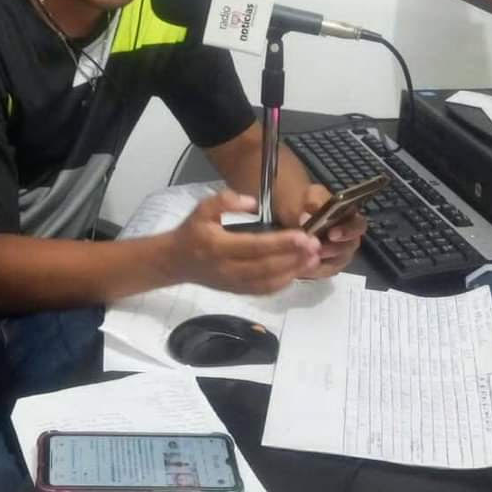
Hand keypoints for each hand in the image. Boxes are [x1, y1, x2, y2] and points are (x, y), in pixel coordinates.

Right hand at [167, 188, 320, 294]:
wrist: (175, 261)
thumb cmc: (192, 231)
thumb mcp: (202, 208)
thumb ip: (226, 200)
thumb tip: (253, 202)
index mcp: (218, 246)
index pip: (255, 246)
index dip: (281, 243)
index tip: (303, 236)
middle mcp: (227, 268)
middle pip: (266, 267)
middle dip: (294, 258)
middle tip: (316, 246)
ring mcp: (233, 283)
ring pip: (268, 282)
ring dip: (293, 271)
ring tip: (313, 259)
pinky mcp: (237, 291)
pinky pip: (263, 291)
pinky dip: (283, 283)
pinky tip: (297, 271)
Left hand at [299, 185, 366, 278]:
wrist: (297, 213)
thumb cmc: (309, 202)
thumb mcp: (311, 195)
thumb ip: (314, 200)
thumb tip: (310, 212)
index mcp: (351, 219)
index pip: (358, 227)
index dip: (348, 232)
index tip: (332, 234)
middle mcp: (350, 239)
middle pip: (348, 249)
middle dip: (332, 250)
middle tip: (316, 248)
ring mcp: (340, 254)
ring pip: (336, 264)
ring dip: (322, 263)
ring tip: (305, 257)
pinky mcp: (329, 266)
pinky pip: (324, 272)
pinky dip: (314, 271)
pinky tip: (301, 267)